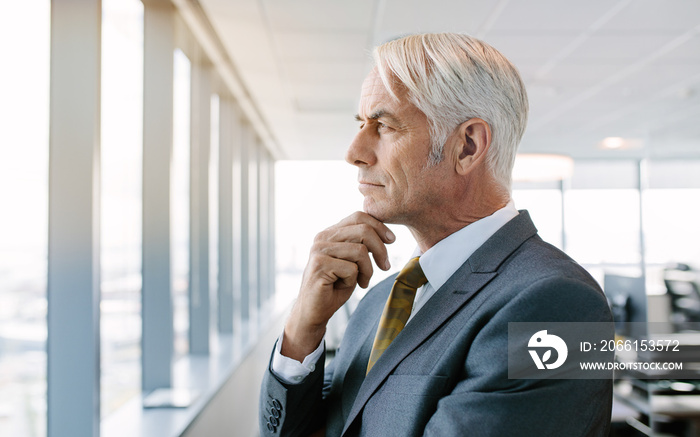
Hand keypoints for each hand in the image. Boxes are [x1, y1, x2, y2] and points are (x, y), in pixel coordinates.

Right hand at [281, 212, 394, 360]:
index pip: (358, 217)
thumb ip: (361, 245)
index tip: (392, 240)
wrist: (314, 311)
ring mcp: (319, 250)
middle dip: (381, 250)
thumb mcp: (352, 262)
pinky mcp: (320, 265)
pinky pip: (352, 268)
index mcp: (330, 233)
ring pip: (361, 250)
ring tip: (363, 281)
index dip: (379, 226)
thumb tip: (386, 235)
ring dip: (368, 270)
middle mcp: (322, 237)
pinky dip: (356, 280)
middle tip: (385, 266)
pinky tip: (346, 286)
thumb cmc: (335, 287)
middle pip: (363, 230)